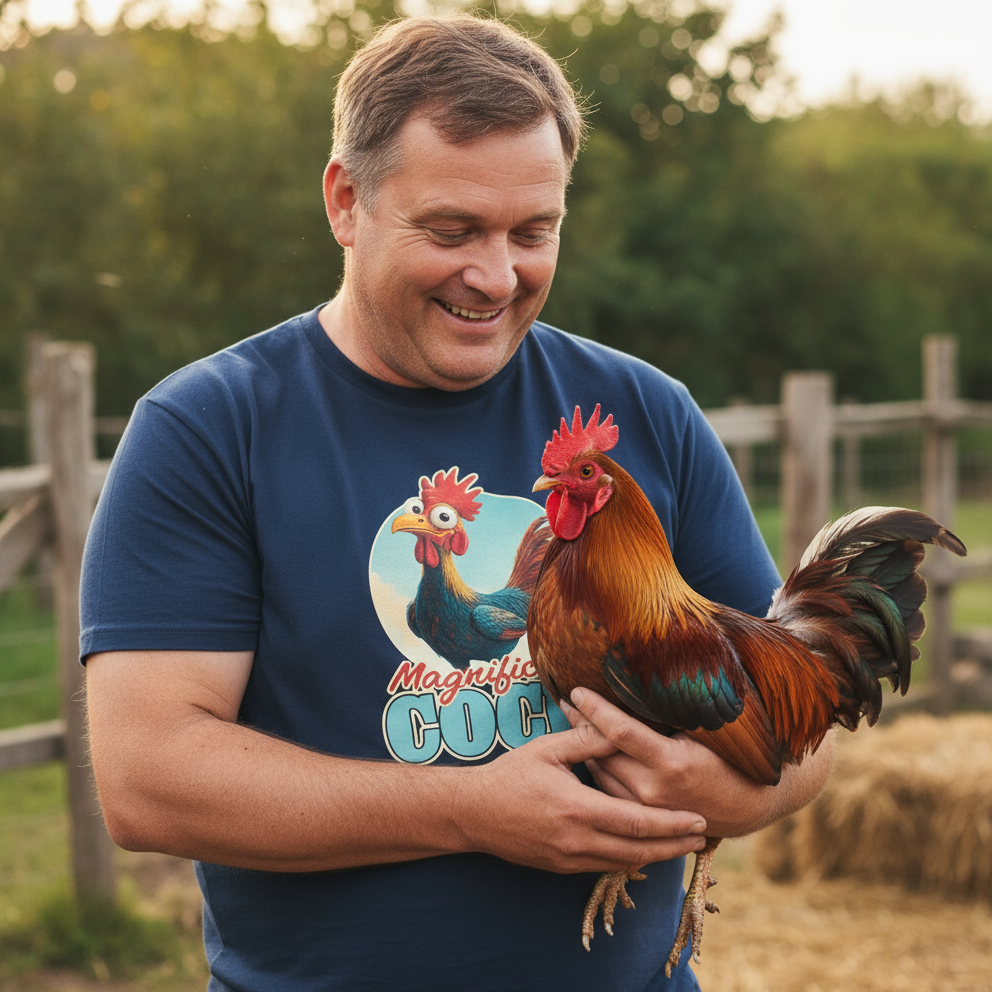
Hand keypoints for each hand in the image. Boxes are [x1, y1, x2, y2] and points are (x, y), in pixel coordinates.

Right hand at [459, 723, 707, 873]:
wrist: (473, 813)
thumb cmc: (509, 776)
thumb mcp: (547, 750)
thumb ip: (586, 741)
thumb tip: (617, 730)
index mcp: (579, 809)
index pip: (638, 822)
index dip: (672, 824)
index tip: (698, 819)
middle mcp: (578, 841)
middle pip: (639, 850)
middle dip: (674, 845)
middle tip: (702, 837)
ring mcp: (569, 859)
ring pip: (624, 864)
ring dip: (656, 857)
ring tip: (680, 846)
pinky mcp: (560, 868)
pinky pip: (604, 867)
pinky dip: (629, 860)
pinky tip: (641, 850)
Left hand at [560, 687, 823, 836]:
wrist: (747, 804)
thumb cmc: (729, 756)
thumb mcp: (705, 731)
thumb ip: (670, 714)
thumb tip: (639, 680)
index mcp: (670, 763)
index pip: (619, 731)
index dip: (594, 709)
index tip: (577, 691)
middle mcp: (653, 789)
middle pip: (602, 752)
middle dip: (580, 725)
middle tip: (565, 702)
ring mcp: (646, 808)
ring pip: (601, 773)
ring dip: (583, 747)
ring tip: (571, 720)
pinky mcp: (643, 818)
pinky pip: (609, 791)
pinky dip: (596, 768)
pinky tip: (586, 750)